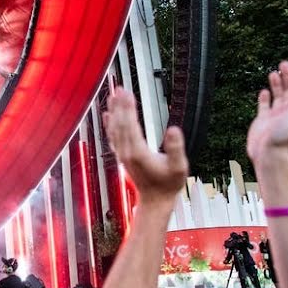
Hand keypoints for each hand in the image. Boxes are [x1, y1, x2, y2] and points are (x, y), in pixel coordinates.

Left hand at [103, 90, 187, 206]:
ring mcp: (122, 154)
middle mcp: (127, 152)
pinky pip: (113, 136)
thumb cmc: (168, 184)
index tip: (127, 93)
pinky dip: (109, 124)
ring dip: (114, 111)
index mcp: (138, 152)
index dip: (128, 108)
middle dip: (120, 105)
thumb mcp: (179, 167)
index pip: (130, 125)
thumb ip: (176, 148)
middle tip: (120, 87)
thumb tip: (173, 129)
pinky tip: (107, 113)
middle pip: (120, 123)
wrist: (155, 200)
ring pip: (115, 128)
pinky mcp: (122, 156)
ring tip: (113, 95)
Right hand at [247, 61, 287, 164]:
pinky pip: (264, 106)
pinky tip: (264, 91)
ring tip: (273, 73)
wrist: (269, 154)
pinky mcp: (263, 120)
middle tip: (283, 64)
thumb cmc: (287, 137)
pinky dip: (265, 97)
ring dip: (277, 83)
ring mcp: (276, 115)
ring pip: (278, 95)